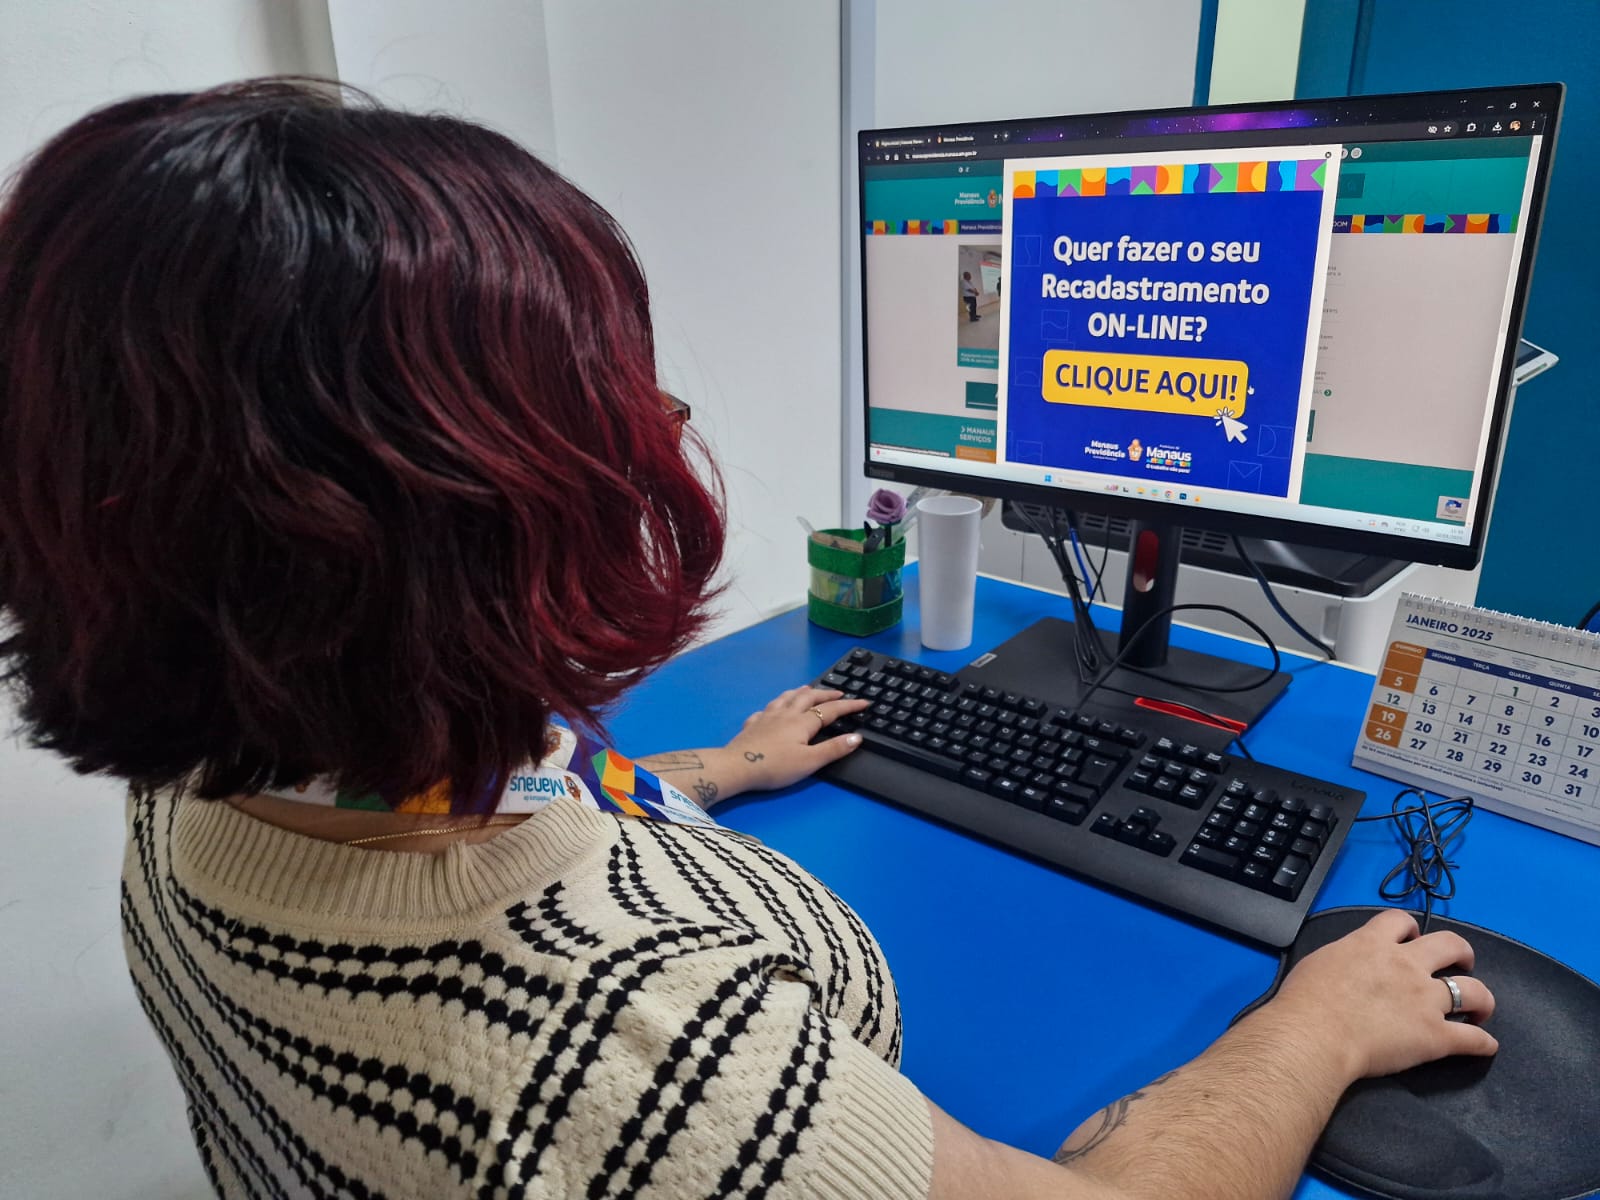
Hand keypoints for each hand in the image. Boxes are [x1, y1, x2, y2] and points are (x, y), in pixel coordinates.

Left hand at [723, 686, 870, 791]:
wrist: (737, 767)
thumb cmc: (775, 766)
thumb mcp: (810, 762)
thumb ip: (834, 749)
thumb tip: (857, 736)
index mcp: (802, 722)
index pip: (830, 710)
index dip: (849, 705)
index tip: (864, 702)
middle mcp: (785, 714)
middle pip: (808, 697)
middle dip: (825, 693)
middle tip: (838, 692)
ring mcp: (767, 717)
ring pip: (786, 697)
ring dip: (800, 692)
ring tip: (807, 689)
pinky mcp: (752, 724)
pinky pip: (766, 709)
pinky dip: (775, 705)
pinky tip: (773, 709)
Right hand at [1270, 909, 1497, 1080]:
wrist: (1314, 1034)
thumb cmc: (1304, 999)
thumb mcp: (1319, 961)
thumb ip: (1342, 958)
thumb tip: (1346, 966)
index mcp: (1373, 944)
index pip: (1400, 921)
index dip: (1410, 928)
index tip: (1411, 939)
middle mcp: (1406, 966)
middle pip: (1450, 944)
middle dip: (1461, 952)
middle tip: (1461, 964)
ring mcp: (1425, 1000)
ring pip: (1472, 990)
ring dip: (1482, 998)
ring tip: (1480, 1007)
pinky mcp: (1435, 1035)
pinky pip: (1472, 1038)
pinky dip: (1483, 1042)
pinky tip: (1486, 1045)